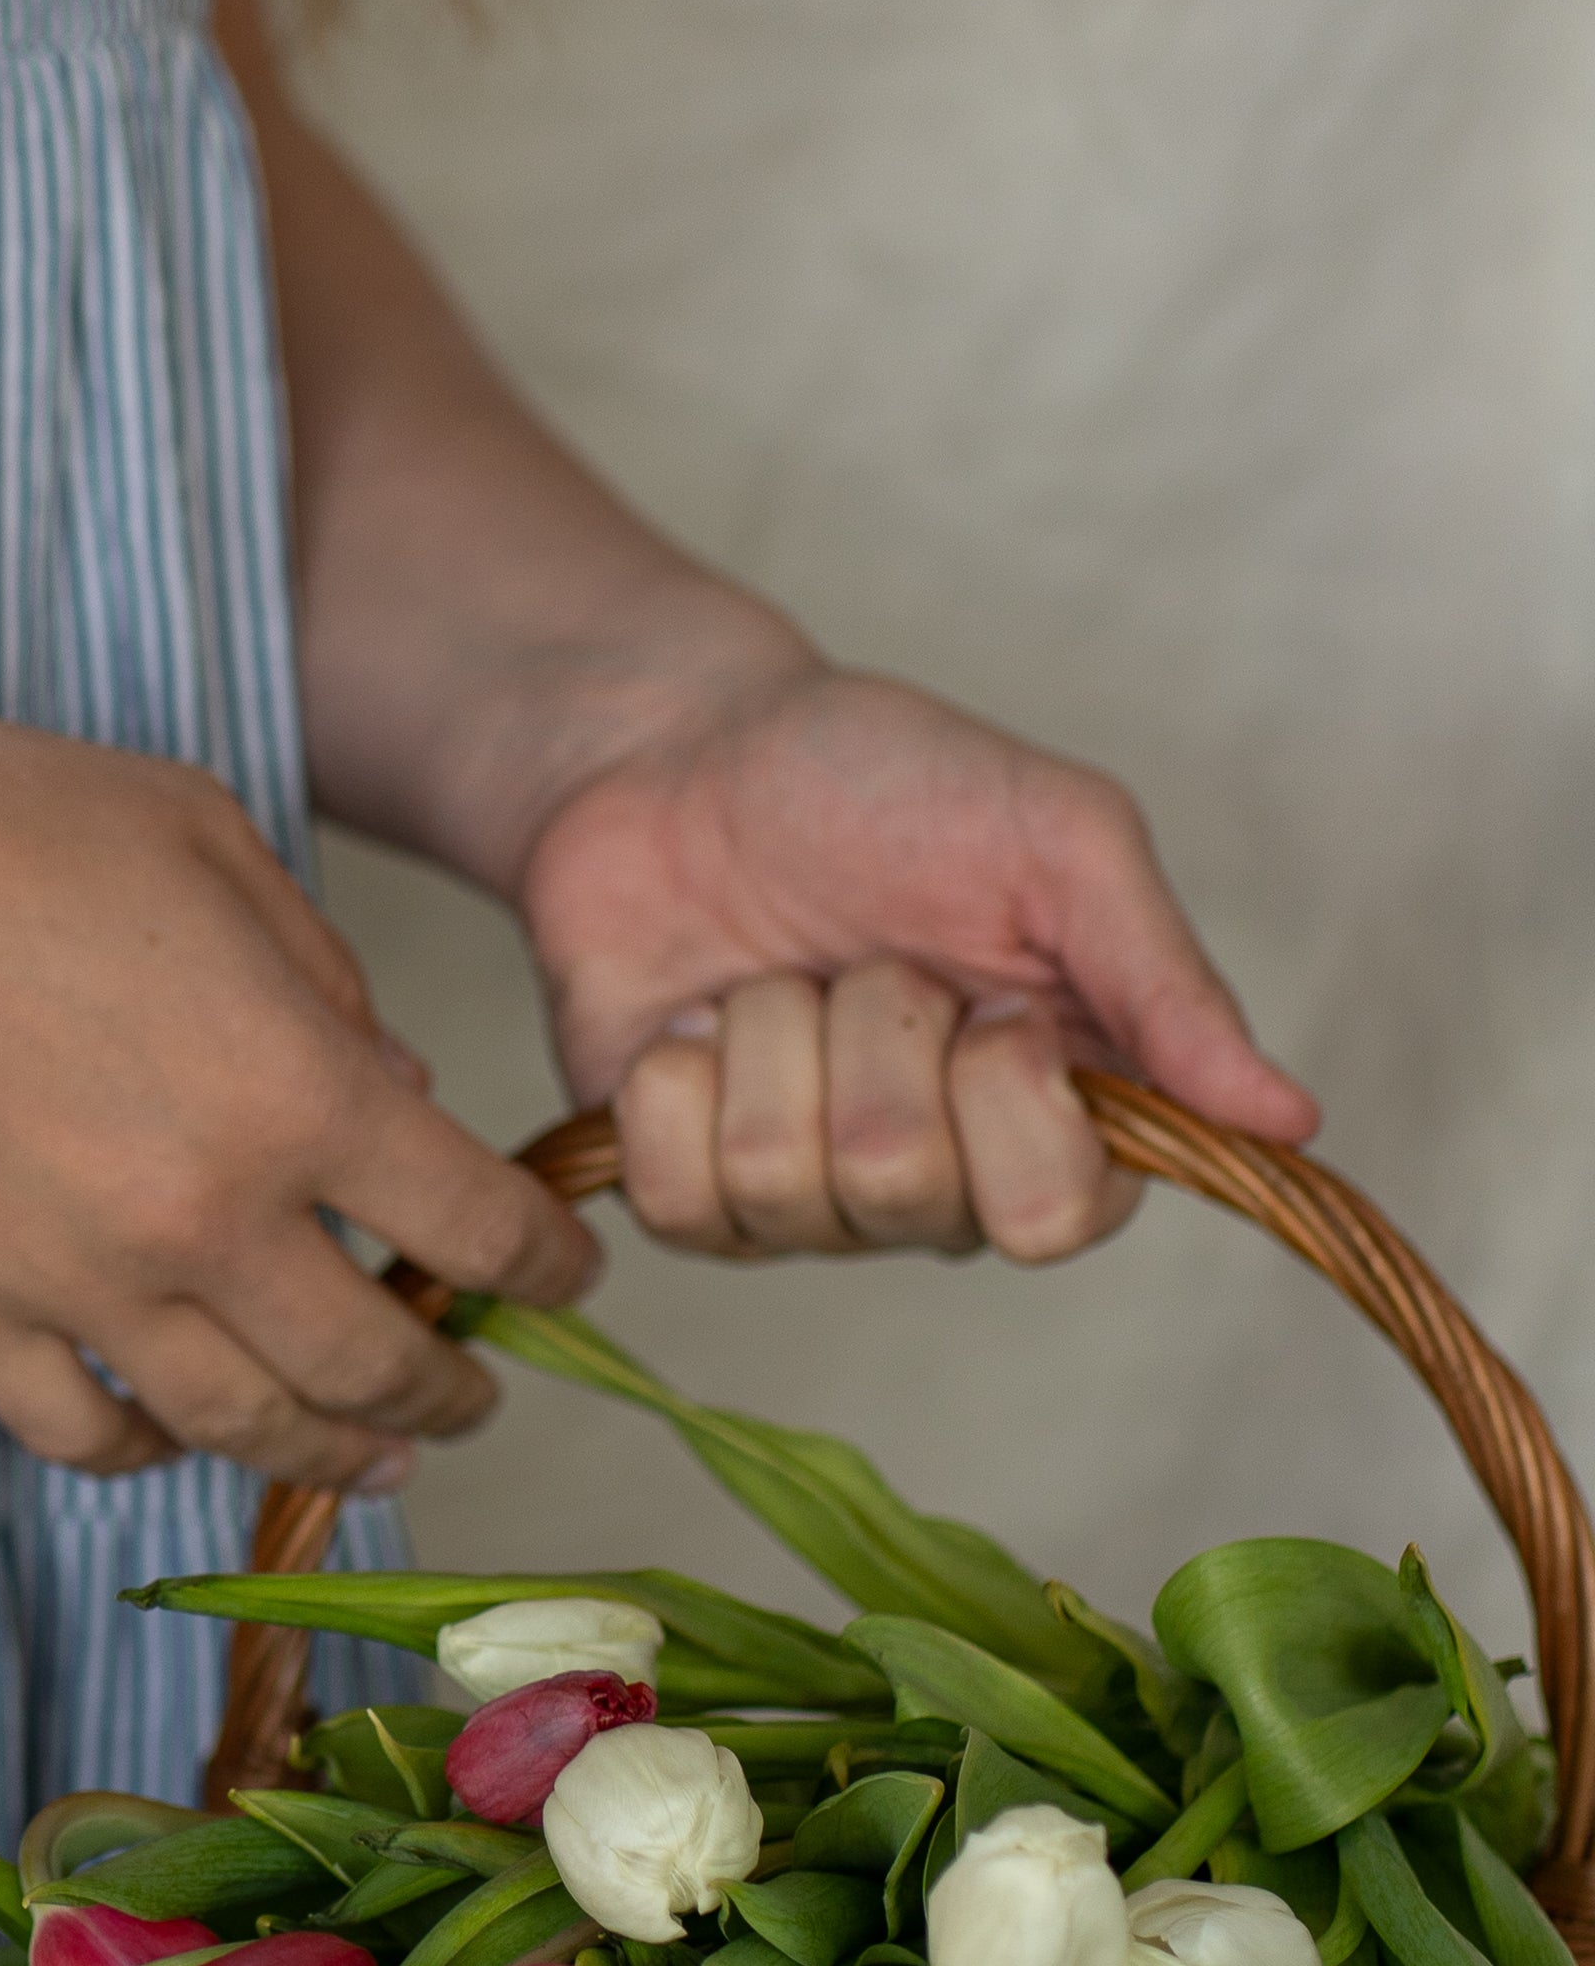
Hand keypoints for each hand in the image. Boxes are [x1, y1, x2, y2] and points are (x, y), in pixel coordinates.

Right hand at [0, 713, 598, 1476]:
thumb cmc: (3, 824)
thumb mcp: (216, 846)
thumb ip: (328, 982)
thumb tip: (394, 1094)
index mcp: (299, 1093)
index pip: (476, 1227)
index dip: (546, 1263)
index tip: (564, 1270)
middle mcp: (209, 1221)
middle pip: (371, 1367)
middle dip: (446, 1391)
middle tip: (470, 1390)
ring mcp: (83, 1287)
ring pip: (238, 1427)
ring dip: (325, 1454)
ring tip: (370, 1456)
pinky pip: (79, 1431)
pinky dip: (140, 1449)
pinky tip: (170, 1431)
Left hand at [515, 661, 1316, 1260]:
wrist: (679, 751)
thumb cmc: (878, 782)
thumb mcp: (1058, 840)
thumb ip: (1168, 987)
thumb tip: (1290, 1120)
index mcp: (1055, 1110)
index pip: (1056, 1214)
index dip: (1009, 1093)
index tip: (987, 992)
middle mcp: (938, 1176)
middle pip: (910, 1192)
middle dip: (876, 1035)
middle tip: (868, 959)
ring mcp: (805, 1195)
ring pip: (784, 1187)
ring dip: (775, 1036)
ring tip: (779, 973)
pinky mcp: (683, 1187)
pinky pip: (675, 1195)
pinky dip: (676, 1078)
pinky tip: (692, 1018)